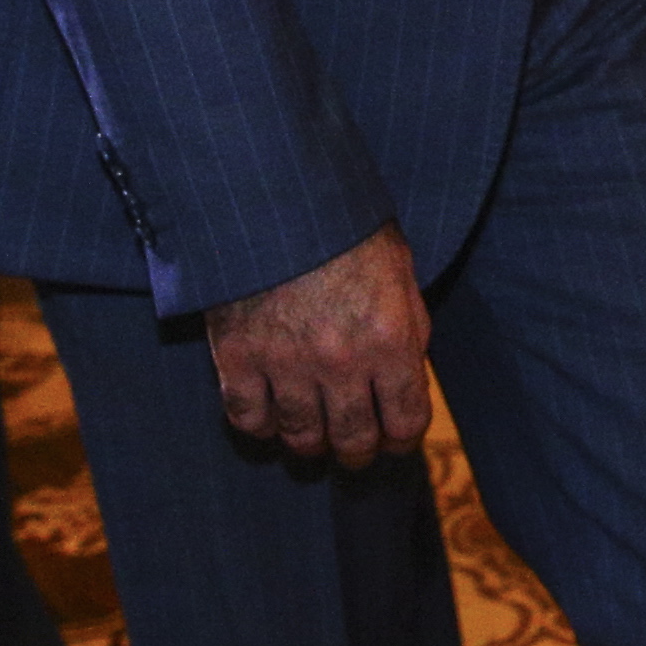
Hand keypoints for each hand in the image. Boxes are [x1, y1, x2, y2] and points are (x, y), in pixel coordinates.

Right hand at [205, 225, 430, 466]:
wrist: (275, 193)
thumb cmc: (344, 225)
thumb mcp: (399, 268)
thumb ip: (408, 324)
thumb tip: (407, 369)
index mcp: (390, 339)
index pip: (405, 420)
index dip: (402, 439)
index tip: (395, 440)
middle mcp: (341, 361)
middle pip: (353, 439)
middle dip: (358, 452)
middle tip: (354, 449)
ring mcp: (286, 362)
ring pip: (301, 436)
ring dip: (310, 443)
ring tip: (313, 436)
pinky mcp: (237, 356)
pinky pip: (247, 417)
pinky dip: (259, 426)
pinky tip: (268, 417)